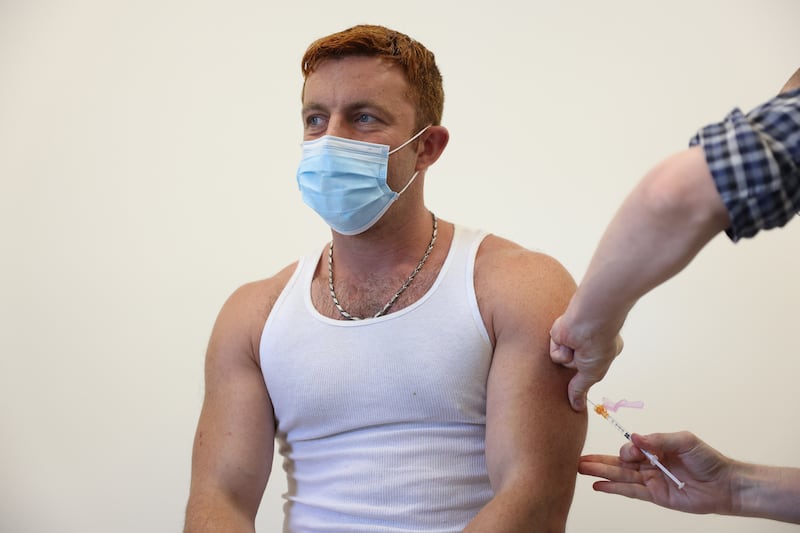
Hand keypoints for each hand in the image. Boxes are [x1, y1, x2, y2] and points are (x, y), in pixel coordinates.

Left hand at [549, 314, 622, 410]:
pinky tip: (568, 342)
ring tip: (577, 349)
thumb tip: (577, 406)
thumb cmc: (599, 343)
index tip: (582, 382)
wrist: (588, 322)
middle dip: (572, 369)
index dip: (583, 377)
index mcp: (601, 351)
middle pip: (572, 367)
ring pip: (562, 362)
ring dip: (568, 359)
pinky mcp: (559, 335)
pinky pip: (554, 353)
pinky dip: (560, 351)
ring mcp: (572, 340)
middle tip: (577, 363)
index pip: (587, 370)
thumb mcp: (592, 373)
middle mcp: (585, 346)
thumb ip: (580, 388)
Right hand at [578, 431, 735, 515]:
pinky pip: (630, 491)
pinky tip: (598, 486)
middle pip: (619, 461)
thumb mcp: (685, 440)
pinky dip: (613, 489)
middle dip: (599, 460)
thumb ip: (659, 439)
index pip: (632, 447)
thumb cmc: (708, 459)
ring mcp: (651, 480)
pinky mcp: (655, 496)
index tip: (634, 450)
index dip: (628, 448)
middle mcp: (650, 464)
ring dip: (600, 473)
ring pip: (620, 476)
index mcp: (655, 447)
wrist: (726, 485)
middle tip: (578, 458)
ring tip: (580, 469)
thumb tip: (637, 437)